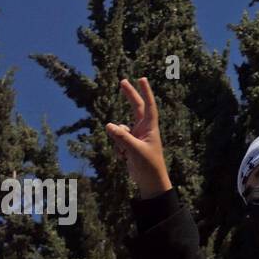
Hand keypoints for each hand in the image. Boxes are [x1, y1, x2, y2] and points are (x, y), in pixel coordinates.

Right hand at [105, 77, 171, 199]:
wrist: (149, 180)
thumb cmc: (148, 165)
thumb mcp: (134, 151)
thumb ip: (121, 138)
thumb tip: (109, 125)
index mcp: (150, 127)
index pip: (148, 105)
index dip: (145, 92)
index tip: (142, 78)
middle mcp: (144, 128)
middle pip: (135, 107)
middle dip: (129, 95)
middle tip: (123, 81)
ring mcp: (136, 135)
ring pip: (120, 129)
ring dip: (118, 140)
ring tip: (126, 154)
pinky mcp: (129, 143)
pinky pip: (117, 140)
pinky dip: (117, 148)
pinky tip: (124, 158)